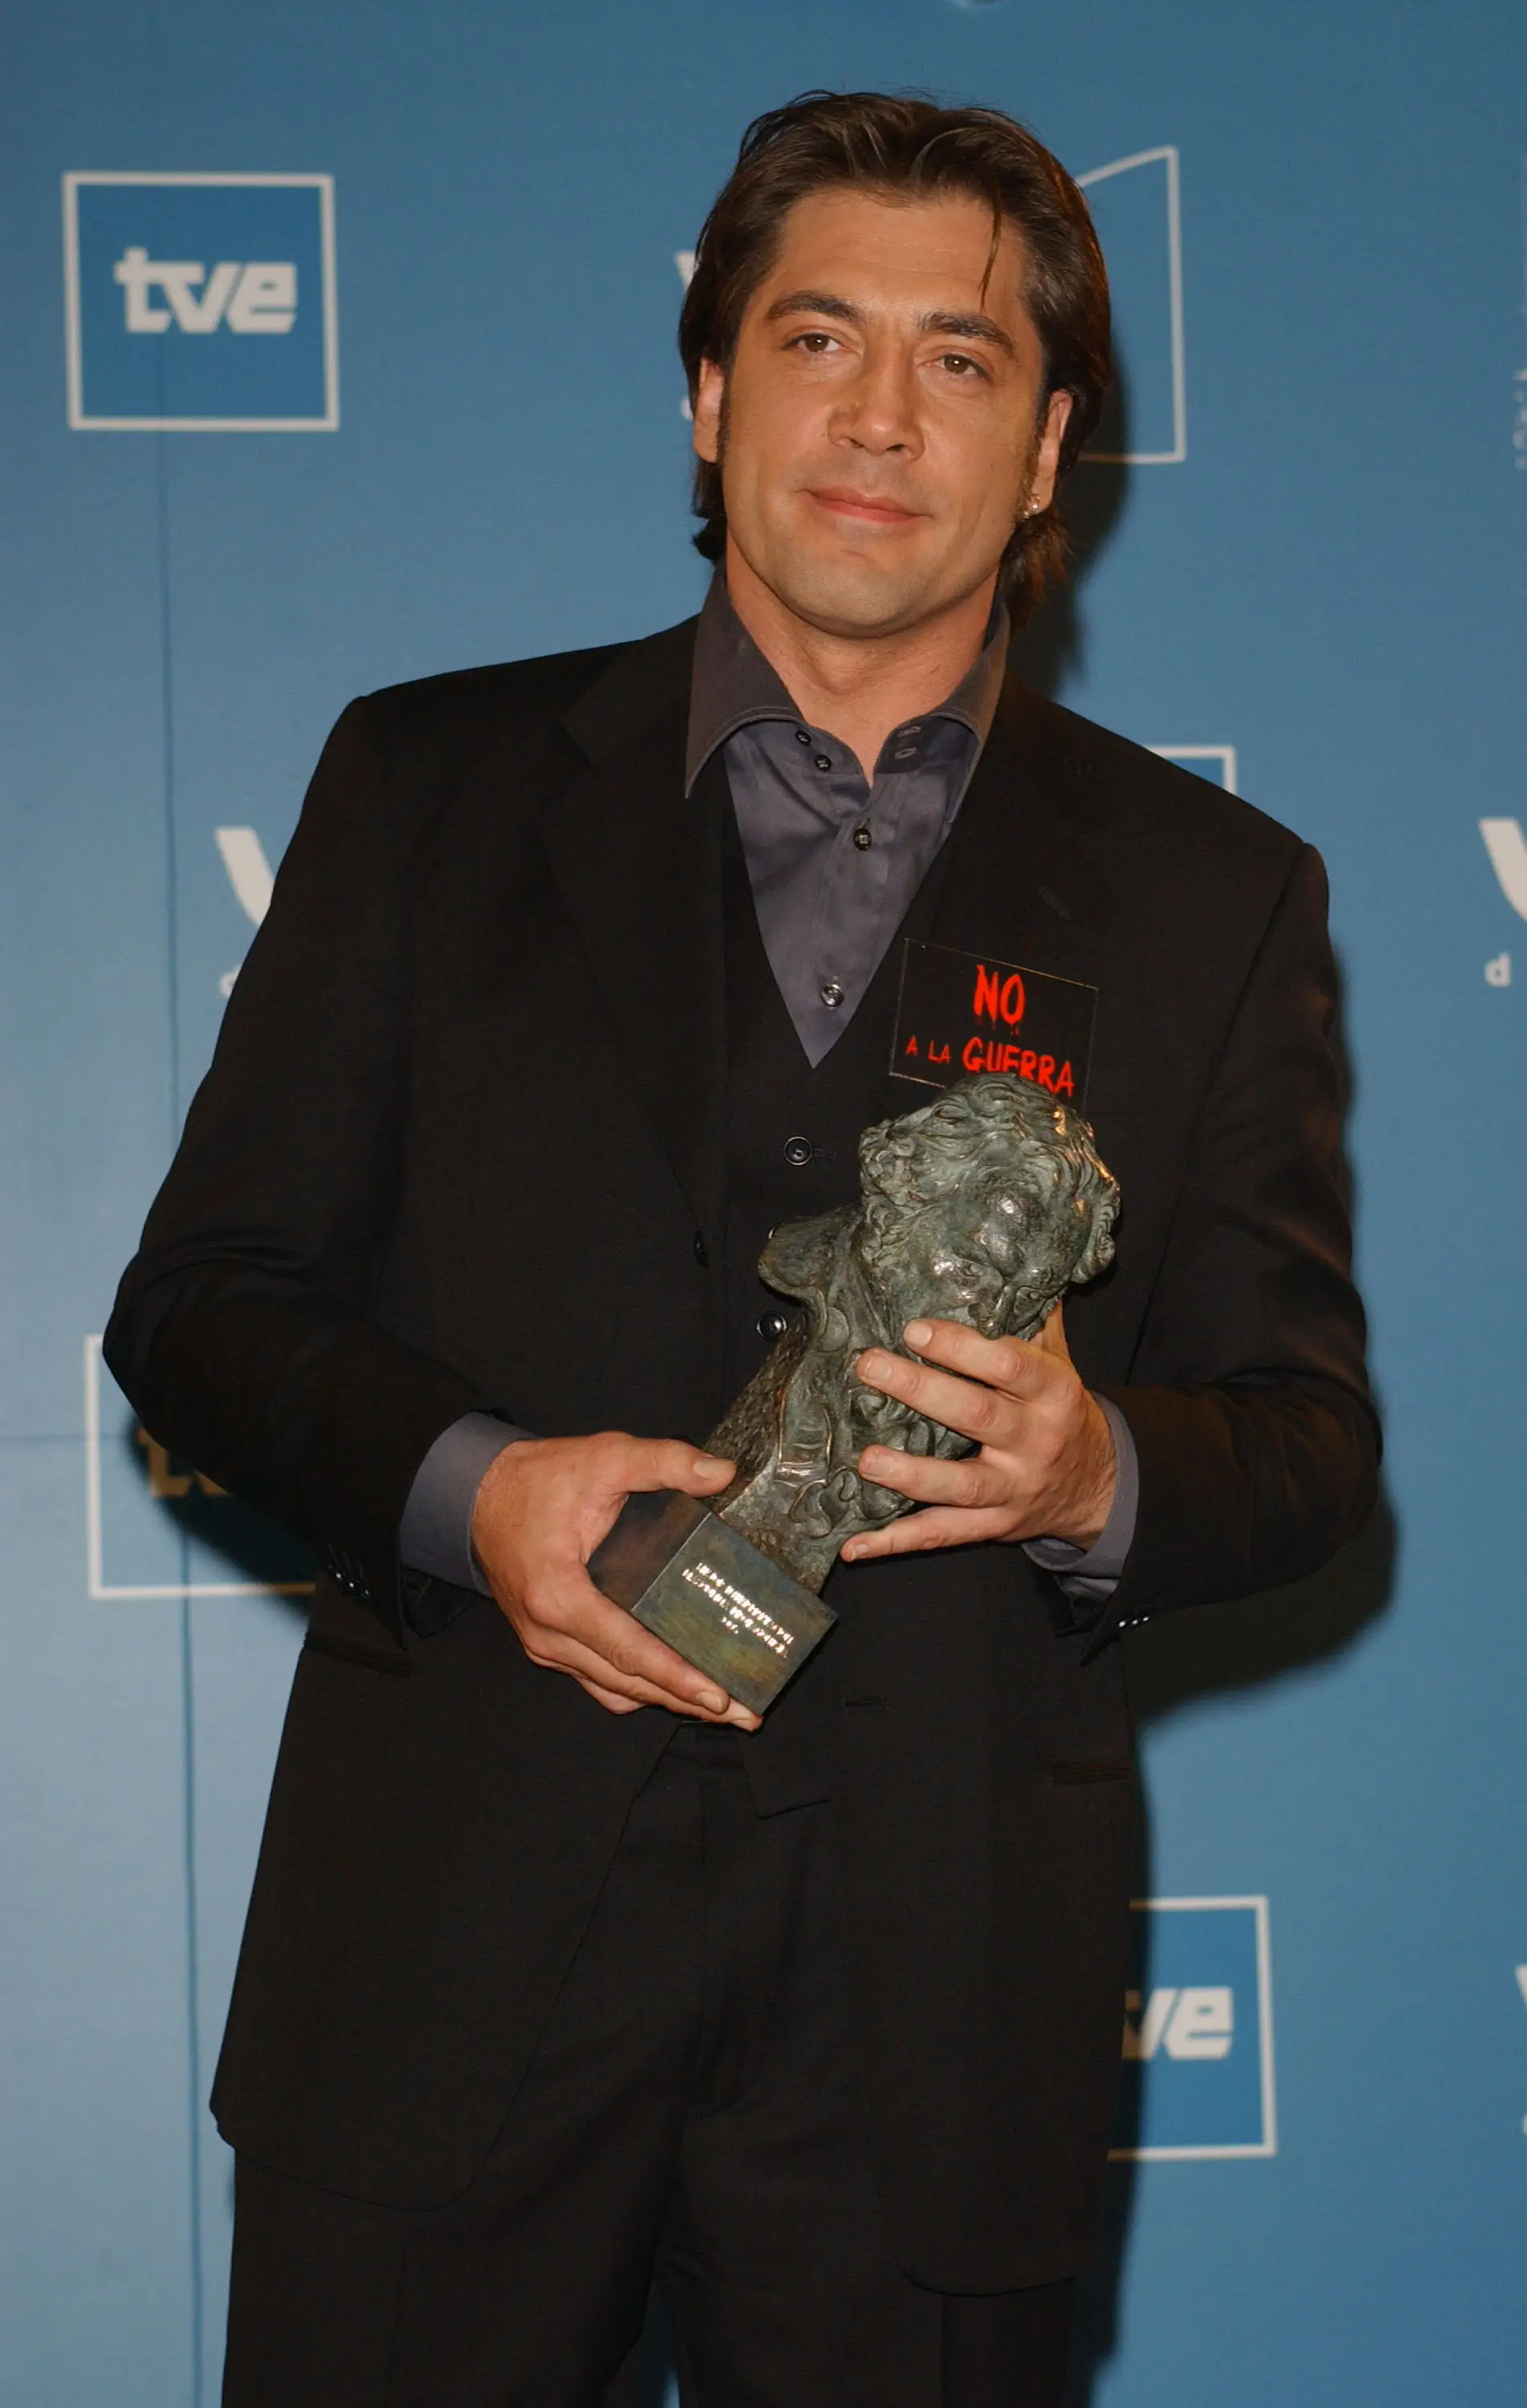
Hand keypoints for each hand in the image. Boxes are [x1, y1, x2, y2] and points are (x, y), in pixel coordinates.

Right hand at [470, 1432, 758, 1726]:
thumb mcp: (603, 1456)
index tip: (720, 1698)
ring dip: (665, 1700)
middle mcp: (548, 1633)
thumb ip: (663, 1462)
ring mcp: (545, 1644)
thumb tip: (722, 1473)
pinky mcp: (549, 1643)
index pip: (627, 1650)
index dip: (676, 1678)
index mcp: (558, 1595)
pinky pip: (598, 1678)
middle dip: (686, 1701)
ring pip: (613, 1688)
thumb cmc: (538, 1480)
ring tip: (723, 1706)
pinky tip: (676, 1685)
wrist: (480, 1495)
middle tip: (745, 1714)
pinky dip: (638, 1685)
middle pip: (626, 1682)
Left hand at [842, 1305, 1115, 1563]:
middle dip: (920, 1391)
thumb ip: (1028, 1316)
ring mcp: (1012, 1490)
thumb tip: (1007, 1256)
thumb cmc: (1060, 1410)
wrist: (1096, 1484)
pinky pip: (941, 1537)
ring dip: (910, 1475)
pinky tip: (854, 1544)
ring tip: (866, 1459)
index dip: (961, 1348)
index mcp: (1053, 1393)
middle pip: (976, 1416)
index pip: (1008, 1365)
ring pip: (959, 1487)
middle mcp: (1034, 1442)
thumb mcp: (1058, 1361)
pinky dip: (895, 1543)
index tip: (914, 1330)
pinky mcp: (991, 1527)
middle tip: (870, 1367)